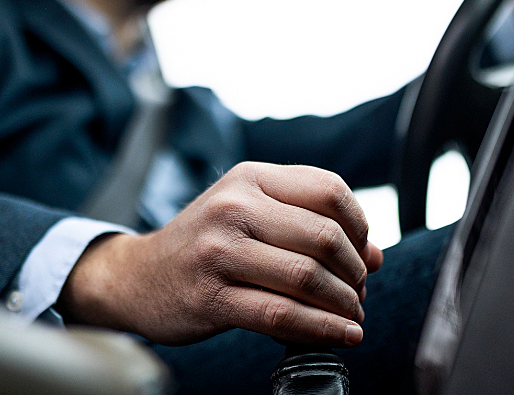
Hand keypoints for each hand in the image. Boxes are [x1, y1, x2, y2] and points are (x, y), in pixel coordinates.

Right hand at [57, 162, 383, 346]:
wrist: (137, 276)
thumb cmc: (207, 243)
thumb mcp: (251, 213)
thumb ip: (310, 224)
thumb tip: (375, 257)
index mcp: (250, 178)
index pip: (329, 190)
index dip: (360, 226)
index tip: (364, 254)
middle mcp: (233, 207)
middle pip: (325, 235)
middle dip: (355, 271)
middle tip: (359, 291)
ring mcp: (219, 252)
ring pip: (307, 276)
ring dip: (343, 303)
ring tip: (352, 316)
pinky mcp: (211, 297)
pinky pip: (281, 315)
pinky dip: (322, 329)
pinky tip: (340, 335)